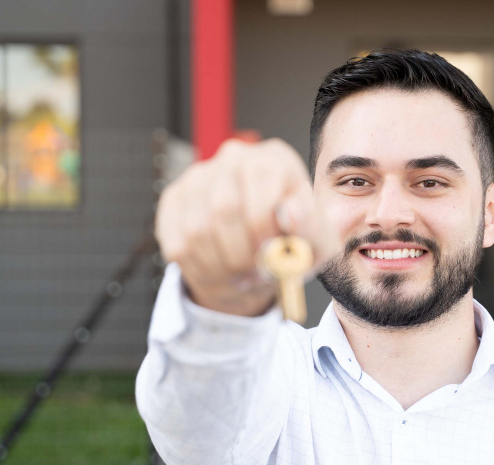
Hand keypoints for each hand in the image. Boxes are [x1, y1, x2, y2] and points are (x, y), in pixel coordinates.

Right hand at [155, 138, 338, 315]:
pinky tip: (220, 272)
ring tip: (242, 277)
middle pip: (224, 207)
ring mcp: (199, 176)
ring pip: (197, 229)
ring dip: (221, 266)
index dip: (262, 224)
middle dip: (240, 253)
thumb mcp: (318, 243)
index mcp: (275, 159)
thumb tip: (290, 212)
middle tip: (255, 275)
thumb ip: (312, 228)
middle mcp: (234, 157)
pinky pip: (178, 242)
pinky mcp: (174, 199)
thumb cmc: (294, 244)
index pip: (259, 178)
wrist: (262, 254)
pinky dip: (200, 269)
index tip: (271, 255)